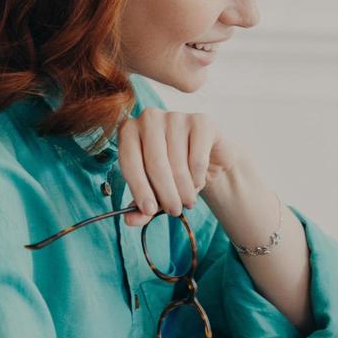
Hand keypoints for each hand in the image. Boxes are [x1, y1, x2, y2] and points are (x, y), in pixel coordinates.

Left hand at [117, 109, 246, 225]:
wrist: (208, 158)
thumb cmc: (173, 172)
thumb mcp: (154, 191)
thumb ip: (141, 207)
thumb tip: (129, 221)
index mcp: (129, 131)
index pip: (129, 160)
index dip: (139, 188)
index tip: (149, 211)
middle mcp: (149, 118)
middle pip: (155, 163)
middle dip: (166, 194)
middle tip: (174, 211)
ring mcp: (176, 116)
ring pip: (178, 164)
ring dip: (184, 190)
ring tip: (187, 199)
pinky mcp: (201, 121)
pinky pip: (198, 159)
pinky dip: (198, 178)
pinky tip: (197, 182)